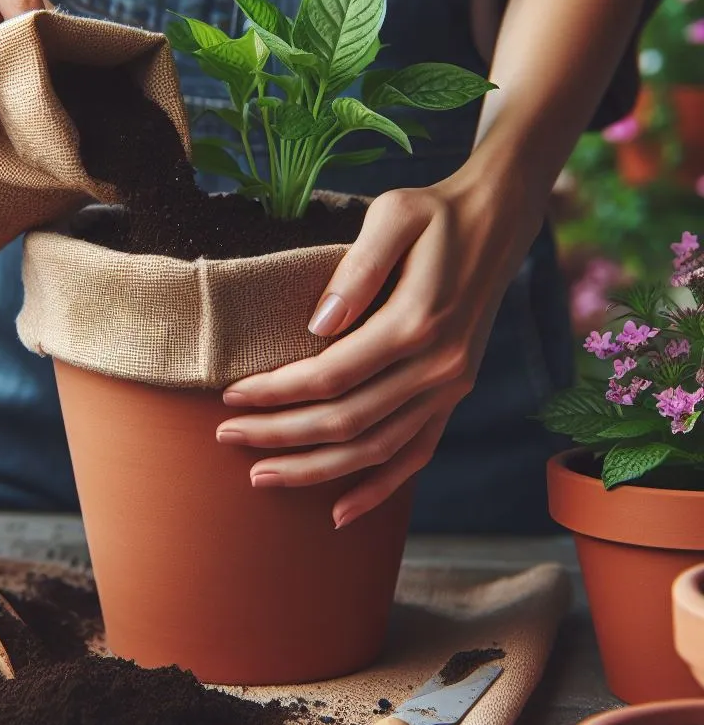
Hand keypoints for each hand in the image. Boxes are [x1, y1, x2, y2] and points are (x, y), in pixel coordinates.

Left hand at [215, 170, 535, 528]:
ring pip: (376, 450)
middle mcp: (439, 365)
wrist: (497, 221)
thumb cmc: (435, 213)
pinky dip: (379, 488)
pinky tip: (340, 512)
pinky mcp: (453, 395)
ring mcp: (449, 387)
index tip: (231, 395)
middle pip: (346, 421)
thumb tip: (318, 325)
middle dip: (280, 436)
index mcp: (418, 321)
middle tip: (227, 437)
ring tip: (262, 477)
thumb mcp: (394, 214)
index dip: (276, 392)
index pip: (330, 375)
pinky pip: (416, 455)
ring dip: (316, 470)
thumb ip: (358, 267)